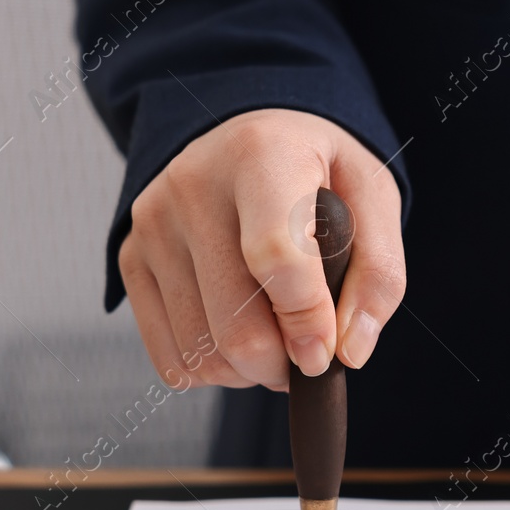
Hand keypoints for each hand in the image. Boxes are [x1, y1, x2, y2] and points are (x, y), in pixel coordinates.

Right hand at [119, 108, 404, 389]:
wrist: (249, 136)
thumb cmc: (319, 173)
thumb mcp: (374, 201)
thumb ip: (378, 277)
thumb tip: (349, 353)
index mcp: (262, 155)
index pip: (276, 256)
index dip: (306, 321)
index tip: (325, 354)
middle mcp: (194, 185)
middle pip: (235, 324)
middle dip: (281, 365)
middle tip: (307, 355)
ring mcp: (154, 222)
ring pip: (202, 352)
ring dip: (248, 372)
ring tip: (275, 339)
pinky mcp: (131, 256)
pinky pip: (170, 357)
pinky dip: (212, 369)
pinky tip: (236, 339)